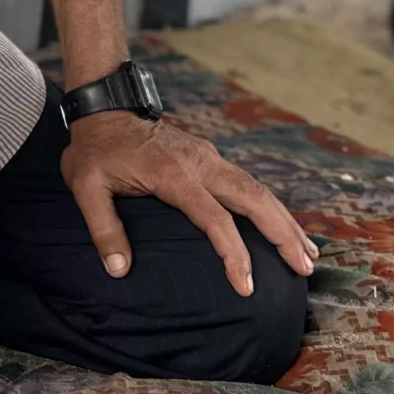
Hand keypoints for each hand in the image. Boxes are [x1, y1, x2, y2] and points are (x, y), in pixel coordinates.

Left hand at [60, 112, 317, 296]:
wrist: (104, 108)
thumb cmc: (94, 150)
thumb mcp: (86, 188)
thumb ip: (104, 228)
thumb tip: (119, 270)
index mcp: (174, 175)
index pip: (215, 219)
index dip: (234, 254)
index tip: (246, 285)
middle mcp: (202, 164)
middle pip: (254, 199)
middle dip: (282, 234)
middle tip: (305, 268)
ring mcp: (209, 158)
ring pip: (258, 189)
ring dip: (285, 221)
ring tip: (307, 254)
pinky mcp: (210, 157)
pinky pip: (248, 183)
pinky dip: (270, 207)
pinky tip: (282, 226)